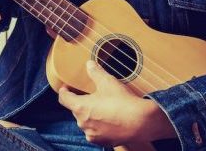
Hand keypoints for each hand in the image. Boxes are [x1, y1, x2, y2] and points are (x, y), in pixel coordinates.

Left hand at [58, 61, 176, 146]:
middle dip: (82, 102)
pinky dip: (100, 125)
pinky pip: (96, 131)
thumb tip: (89, 64)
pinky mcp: (102, 141)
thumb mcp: (108, 82)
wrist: (141, 122)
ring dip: (91, 114)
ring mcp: (92, 134)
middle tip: (92, 95)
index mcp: (80, 107)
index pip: (63, 99)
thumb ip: (96, 72)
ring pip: (86, 121)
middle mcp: (82, 123)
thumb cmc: (123, 102)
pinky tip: (110, 119)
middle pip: (76, 110)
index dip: (64, 91)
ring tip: (104, 107)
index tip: (67, 87)